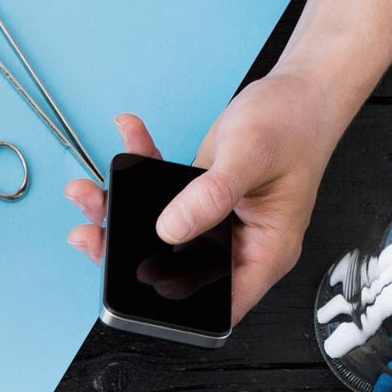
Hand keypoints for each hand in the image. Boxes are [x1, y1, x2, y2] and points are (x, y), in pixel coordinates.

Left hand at [65, 78, 344, 324]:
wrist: (302, 87)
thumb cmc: (297, 121)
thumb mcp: (252, 156)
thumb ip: (212, 195)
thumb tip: (168, 229)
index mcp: (261, 255)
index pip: (215, 304)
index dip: (171, 302)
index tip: (132, 279)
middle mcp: (235, 249)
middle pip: (173, 273)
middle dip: (124, 256)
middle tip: (89, 234)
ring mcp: (214, 228)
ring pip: (156, 239)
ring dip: (119, 215)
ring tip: (88, 194)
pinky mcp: (198, 203)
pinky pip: (159, 199)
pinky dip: (139, 172)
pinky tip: (128, 140)